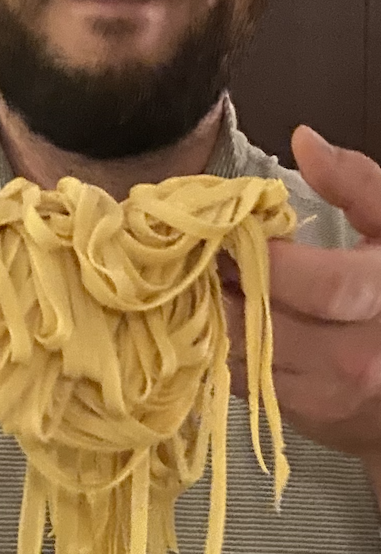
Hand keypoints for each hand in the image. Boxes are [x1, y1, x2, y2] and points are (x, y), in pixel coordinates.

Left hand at [224, 127, 380, 484]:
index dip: (264, 260)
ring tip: (195, 286)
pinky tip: (206, 321)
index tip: (231, 237)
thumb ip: (357, 184)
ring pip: (242, 354)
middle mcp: (359, 351)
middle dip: (220, 288)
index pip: (318, 283)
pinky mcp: (301, 414)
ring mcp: (328, 390)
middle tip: (194, 261)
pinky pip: (240, 380)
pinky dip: (216, 349)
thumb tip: (304, 140)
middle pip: (264, 322)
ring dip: (208, 319)